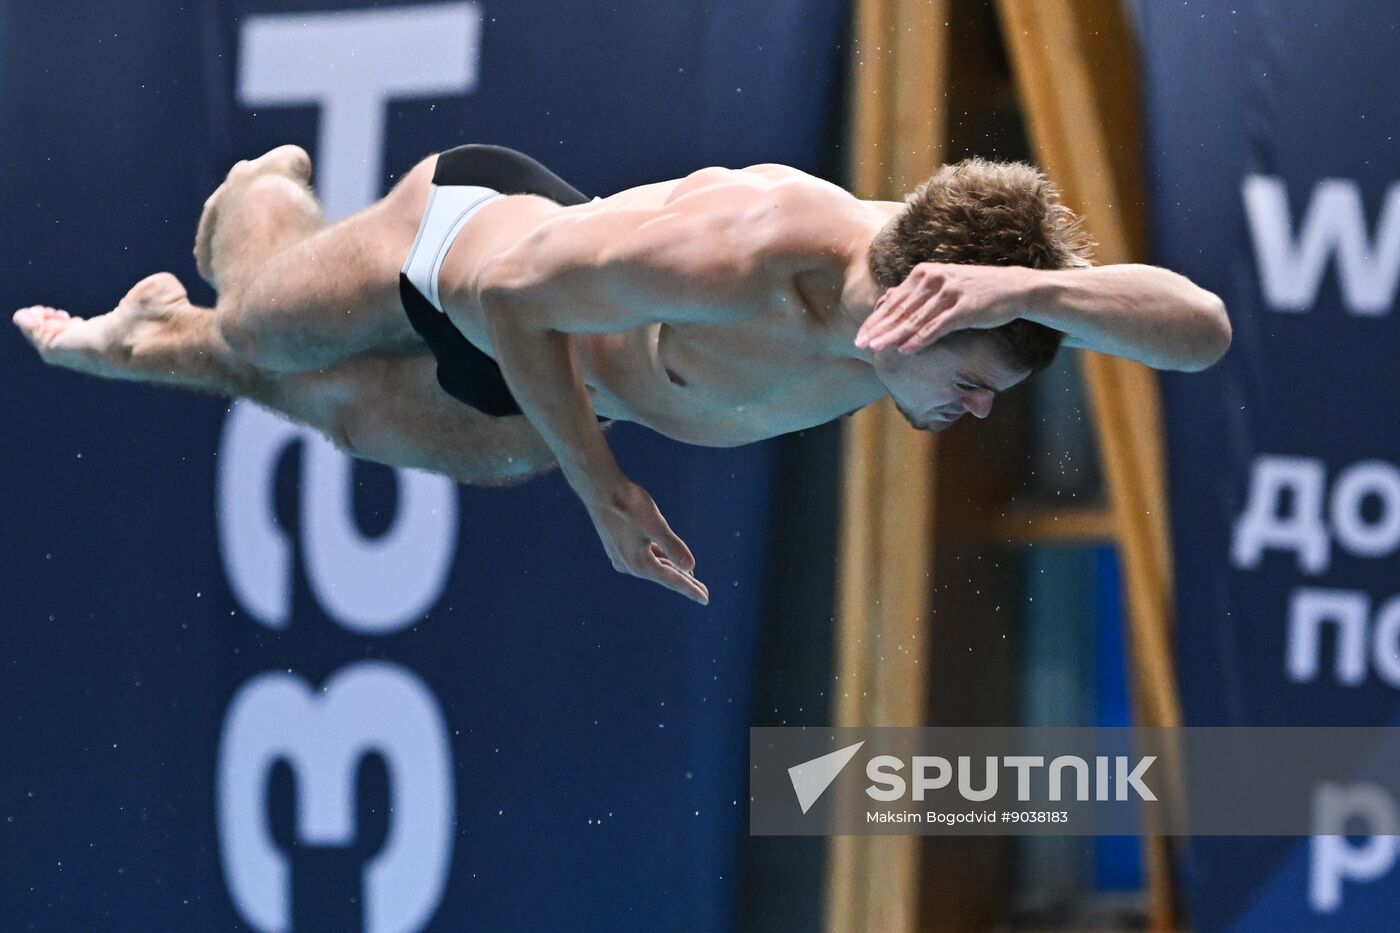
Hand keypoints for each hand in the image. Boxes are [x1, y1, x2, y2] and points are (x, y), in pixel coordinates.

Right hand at [585, 480, 708, 604]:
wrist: (599, 489)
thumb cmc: (628, 504)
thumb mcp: (655, 525)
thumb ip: (673, 546)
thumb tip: (691, 567)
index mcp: (639, 563)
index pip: (671, 580)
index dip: (690, 589)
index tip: (705, 600)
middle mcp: (629, 564)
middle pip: (663, 575)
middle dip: (684, 582)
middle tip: (703, 593)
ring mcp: (621, 556)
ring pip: (653, 565)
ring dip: (671, 570)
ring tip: (689, 577)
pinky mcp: (618, 546)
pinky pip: (644, 557)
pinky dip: (659, 558)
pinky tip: (666, 558)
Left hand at [855, 262, 1029, 355]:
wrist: (1013, 288)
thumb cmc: (974, 291)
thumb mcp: (941, 286)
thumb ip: (914, 293)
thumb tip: (884, 300)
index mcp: (924, 273)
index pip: (893, 301)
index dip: (874, 321)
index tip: (859, 338)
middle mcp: (933, 279)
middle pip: (899, 310)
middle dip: (878, 329)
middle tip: (860, 345)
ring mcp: (949, 292)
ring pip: (914, 319)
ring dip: (894, 336)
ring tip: (877, 349)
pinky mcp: (964, 307)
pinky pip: (937, 327)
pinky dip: (920, 339)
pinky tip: (906, 350)